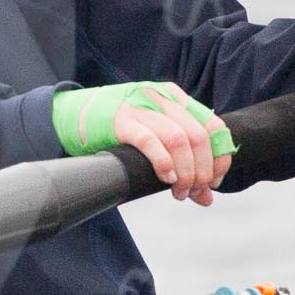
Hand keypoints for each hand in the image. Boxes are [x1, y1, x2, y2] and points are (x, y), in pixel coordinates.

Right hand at [51, 81, 235, 204]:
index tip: (214, 181)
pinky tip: (166, 177)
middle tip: (194, 192)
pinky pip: (150, 141)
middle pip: (198, 137)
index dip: (219, 157)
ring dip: (186, 172)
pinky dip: (164, 162)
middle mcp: (161, 98)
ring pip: (179, 140)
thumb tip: (205, 197)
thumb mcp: (155, 133)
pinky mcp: (121, 121)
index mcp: (174, 97)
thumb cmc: (118, 127)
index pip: (213, 126)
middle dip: (202, 171)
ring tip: (179, 191)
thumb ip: (181, 159)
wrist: (75, 115)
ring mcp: (140, 108)